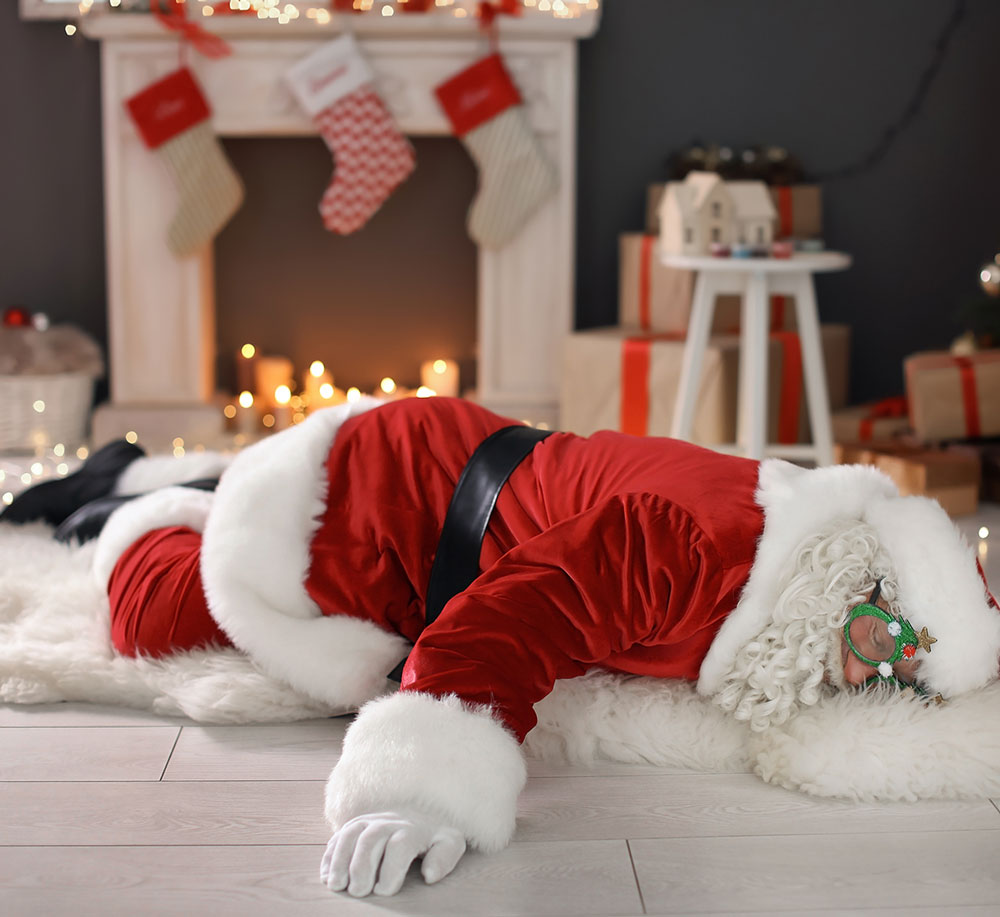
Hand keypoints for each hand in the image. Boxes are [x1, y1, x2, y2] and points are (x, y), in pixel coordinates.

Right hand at [319, 810, 466, 896]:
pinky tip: (327, 876)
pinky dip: (330, 855)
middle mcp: (389, 821)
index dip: (391, 869)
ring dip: (340, 859)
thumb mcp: (449, 843)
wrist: (422, 811)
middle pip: (371, 839)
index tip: (384, 891)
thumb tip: (429, 875)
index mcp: (413, 828)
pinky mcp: (355, 825)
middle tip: (358, 892)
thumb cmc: (434, 836)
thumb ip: (444, 857)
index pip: (400, 845)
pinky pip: (338, 835)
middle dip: (361, 866)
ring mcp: (370, 821)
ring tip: (336, 885)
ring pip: (350, 834)